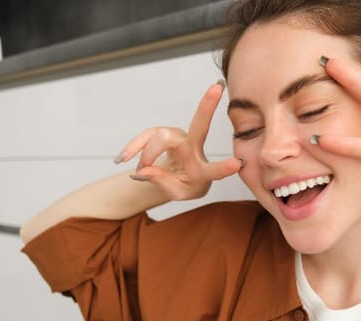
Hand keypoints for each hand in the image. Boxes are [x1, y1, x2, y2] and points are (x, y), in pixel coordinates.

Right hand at [113, 82, 242, 199]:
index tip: (237, 163)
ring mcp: (179, 137)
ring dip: (145, 154)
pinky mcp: (163, 133)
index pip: (214, 169)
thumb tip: (143, 170)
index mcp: (202, 169)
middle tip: (217, 88)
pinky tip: (123, 158)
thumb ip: (161, 182)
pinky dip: (133, 147)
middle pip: (199, 126)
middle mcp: (194, 148)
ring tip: (137, 169)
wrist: (177, 177)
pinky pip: (146, 137)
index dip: (224, 168)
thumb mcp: (176, 192)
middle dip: (207, 106)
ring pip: (160, 137)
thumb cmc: (185, 185)